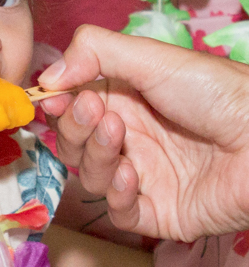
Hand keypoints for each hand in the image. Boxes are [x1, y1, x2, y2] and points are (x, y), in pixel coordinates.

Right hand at [38, 25, 248, 241]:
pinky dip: (117, 195)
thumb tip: (48, 75)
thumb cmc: (219, 93)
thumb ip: (95, 53)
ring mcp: (144, 176)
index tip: (51, 96)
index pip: (73, 105)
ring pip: (91, 176)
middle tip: (97, 114)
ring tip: (120, 138)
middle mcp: (132, 137)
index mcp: (128, 98)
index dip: (58, 104)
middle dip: (76, 128)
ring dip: (97, 157)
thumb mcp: (154, 57)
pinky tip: (134, 175)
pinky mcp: (157, 213)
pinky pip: (119, 212)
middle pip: (74, 143)